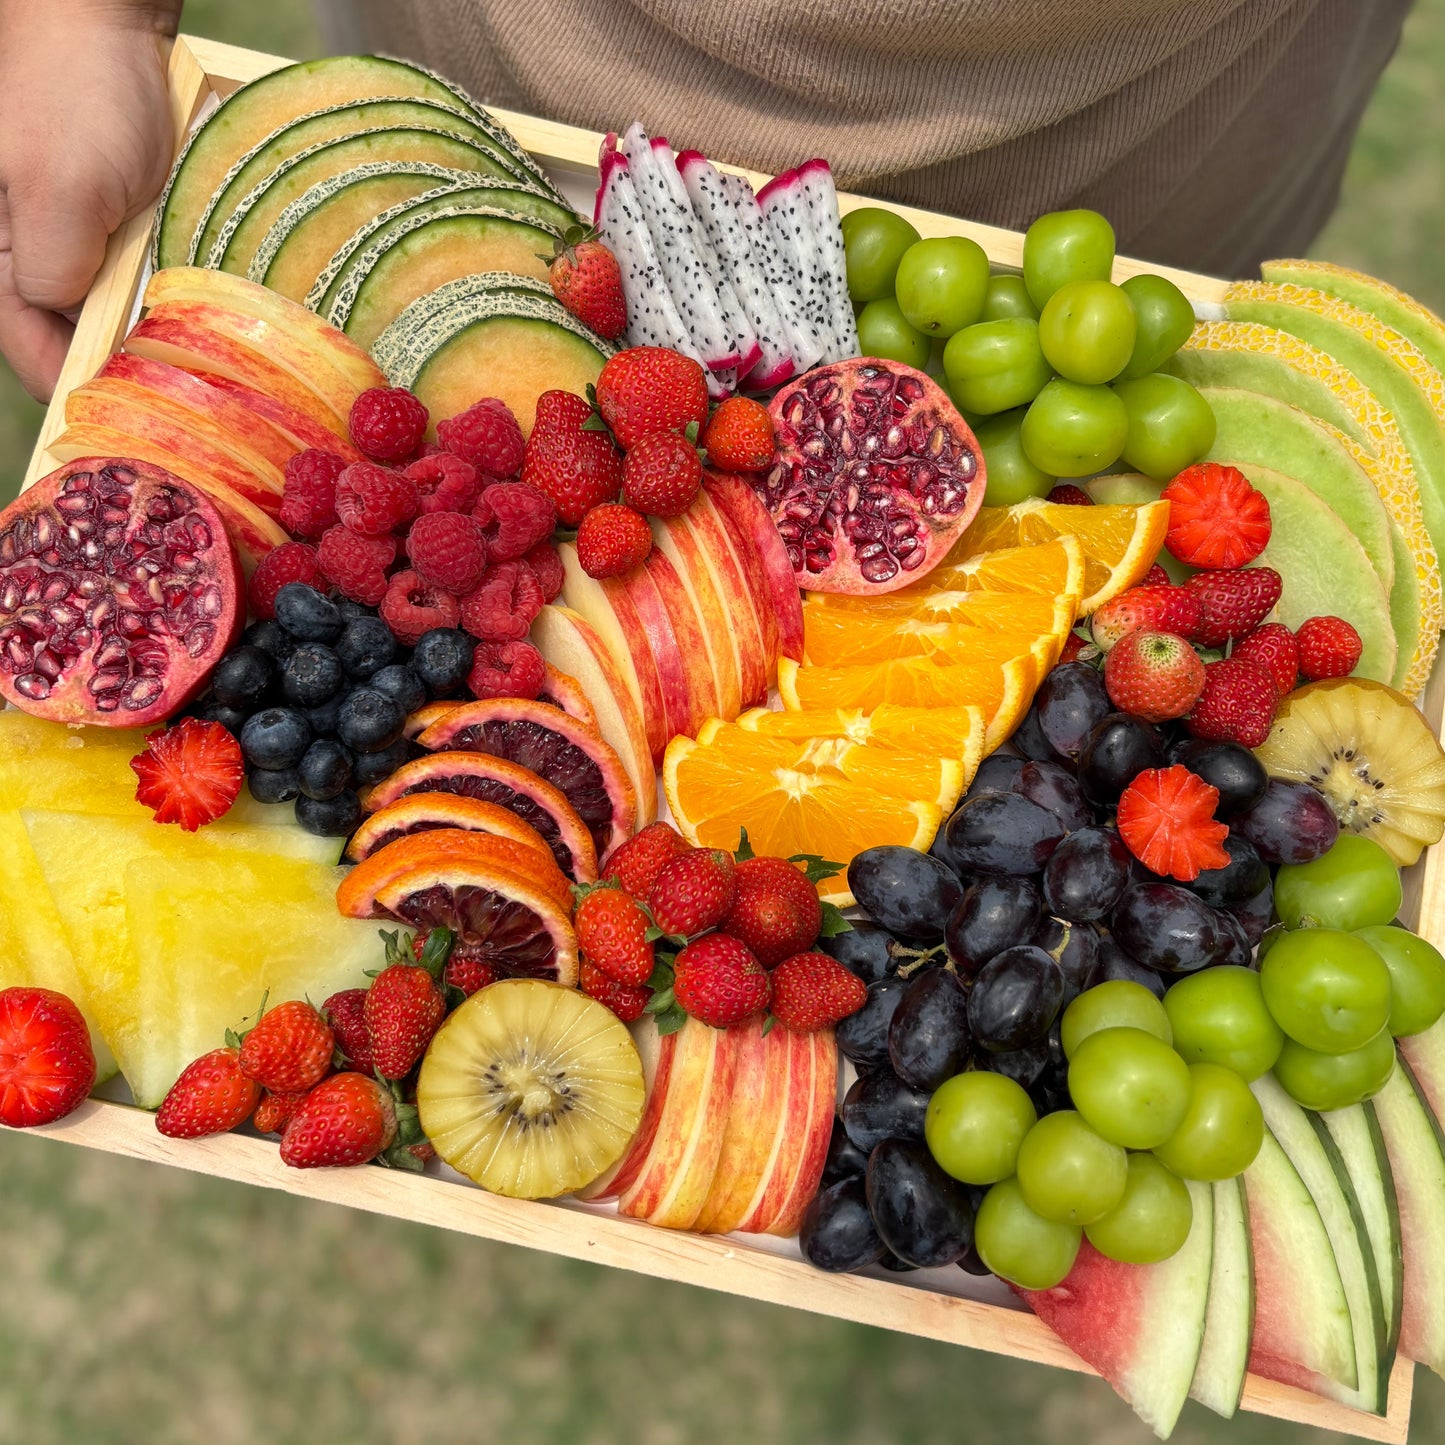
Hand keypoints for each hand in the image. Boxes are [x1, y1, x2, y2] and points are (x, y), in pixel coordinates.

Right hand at [0, 2, 179, 400]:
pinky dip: (172, 305)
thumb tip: (74, 331)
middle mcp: (32, 263)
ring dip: (156, 342)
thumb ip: (51, 272)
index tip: (145, 422)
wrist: (109, 23)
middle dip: (128, 372)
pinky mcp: (119, 233)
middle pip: (80, 350)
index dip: (89, 393)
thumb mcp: (58, 192)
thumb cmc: (76, 95)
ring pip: (118, 325)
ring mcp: (78, 248)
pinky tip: (205, 317)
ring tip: (201, 364)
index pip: (37, 359)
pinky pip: (145, 288)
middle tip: (186, 399)